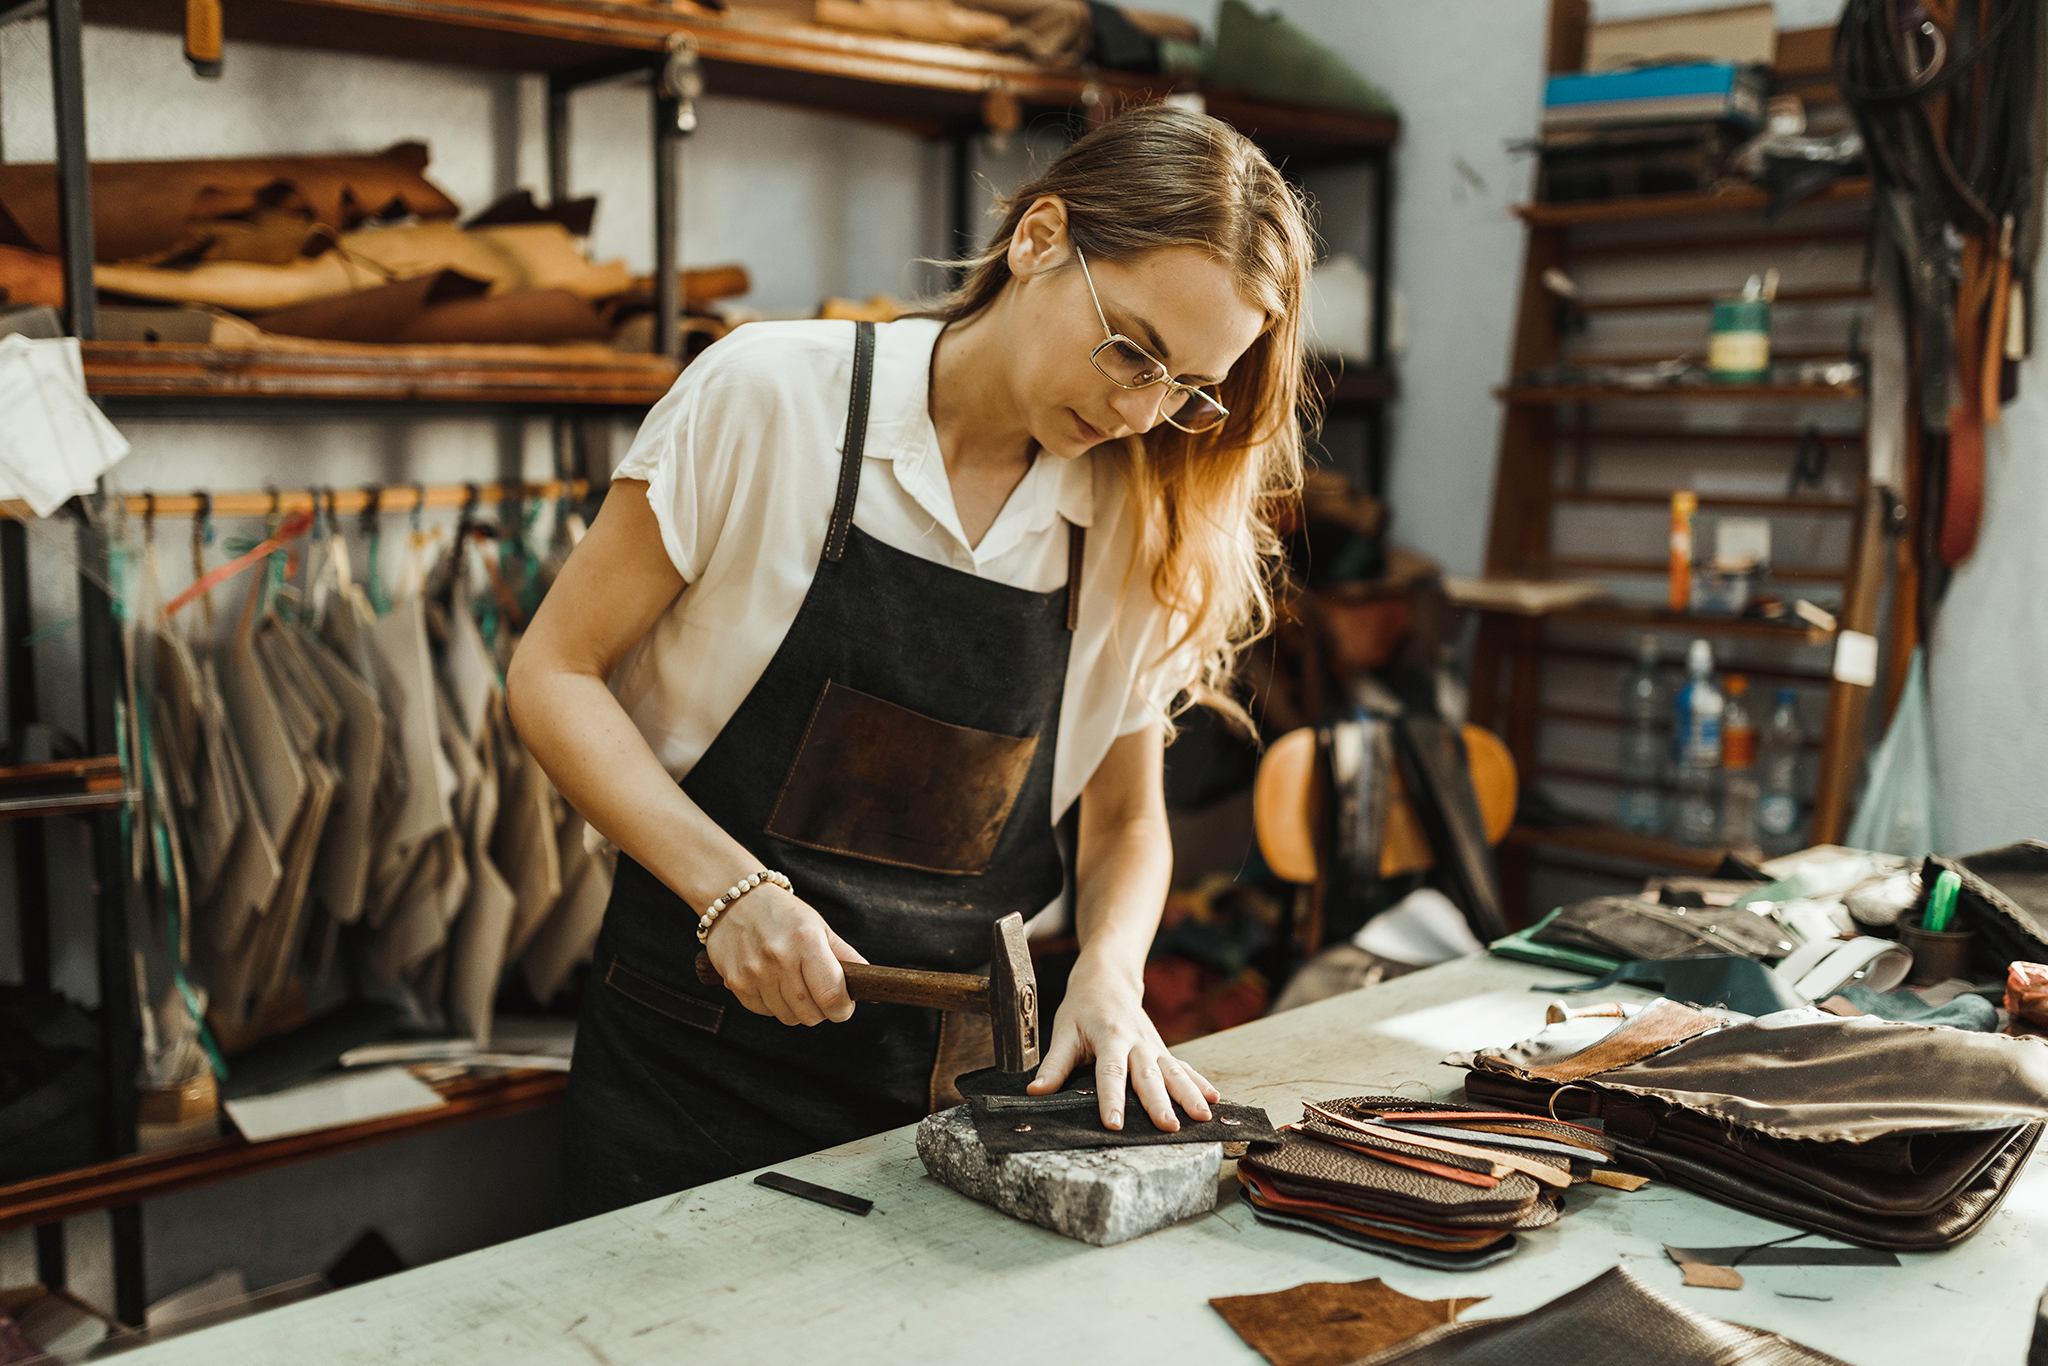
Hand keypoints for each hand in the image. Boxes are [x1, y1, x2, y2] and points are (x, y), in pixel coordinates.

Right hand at [703, 885, 867, 1025]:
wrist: (735, 901)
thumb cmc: (783, 914)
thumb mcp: (819, 927)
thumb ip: (846, 957)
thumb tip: (871, 985)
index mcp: (806, 940)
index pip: (831, 995)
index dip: (843, 1009)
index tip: (844, 1006)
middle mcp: (779, 957)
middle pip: (810, 1014)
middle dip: (822, 1011)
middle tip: (820, 993)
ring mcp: (754, 972)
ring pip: (788, 1017)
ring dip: (797, 1008)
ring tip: (794, 982)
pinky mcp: (736, 983)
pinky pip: (765, 1012)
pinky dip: (774, 1004)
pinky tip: (772, 981)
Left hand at [1026, 953, 1218, 1131]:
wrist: (1108, 977)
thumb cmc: (1083, 1006)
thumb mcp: (1064, 1030)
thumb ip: (1055, 1065)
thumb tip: (1035, 1093)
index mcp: (1109, 1036)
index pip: (1110, 1072)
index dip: (1112, 1099)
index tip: (1114, 1124)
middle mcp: (1136, 1041)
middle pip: (1148, 1075)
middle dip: (1160, 1102)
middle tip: (1170, 1127)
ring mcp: (1153, 1046)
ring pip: (1174, 1072)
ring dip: (1190, 1094)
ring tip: (1204, 1116)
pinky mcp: (1161, 1050)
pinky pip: (1183, 1067)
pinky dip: (1200, 1083)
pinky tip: (1216, 1099)